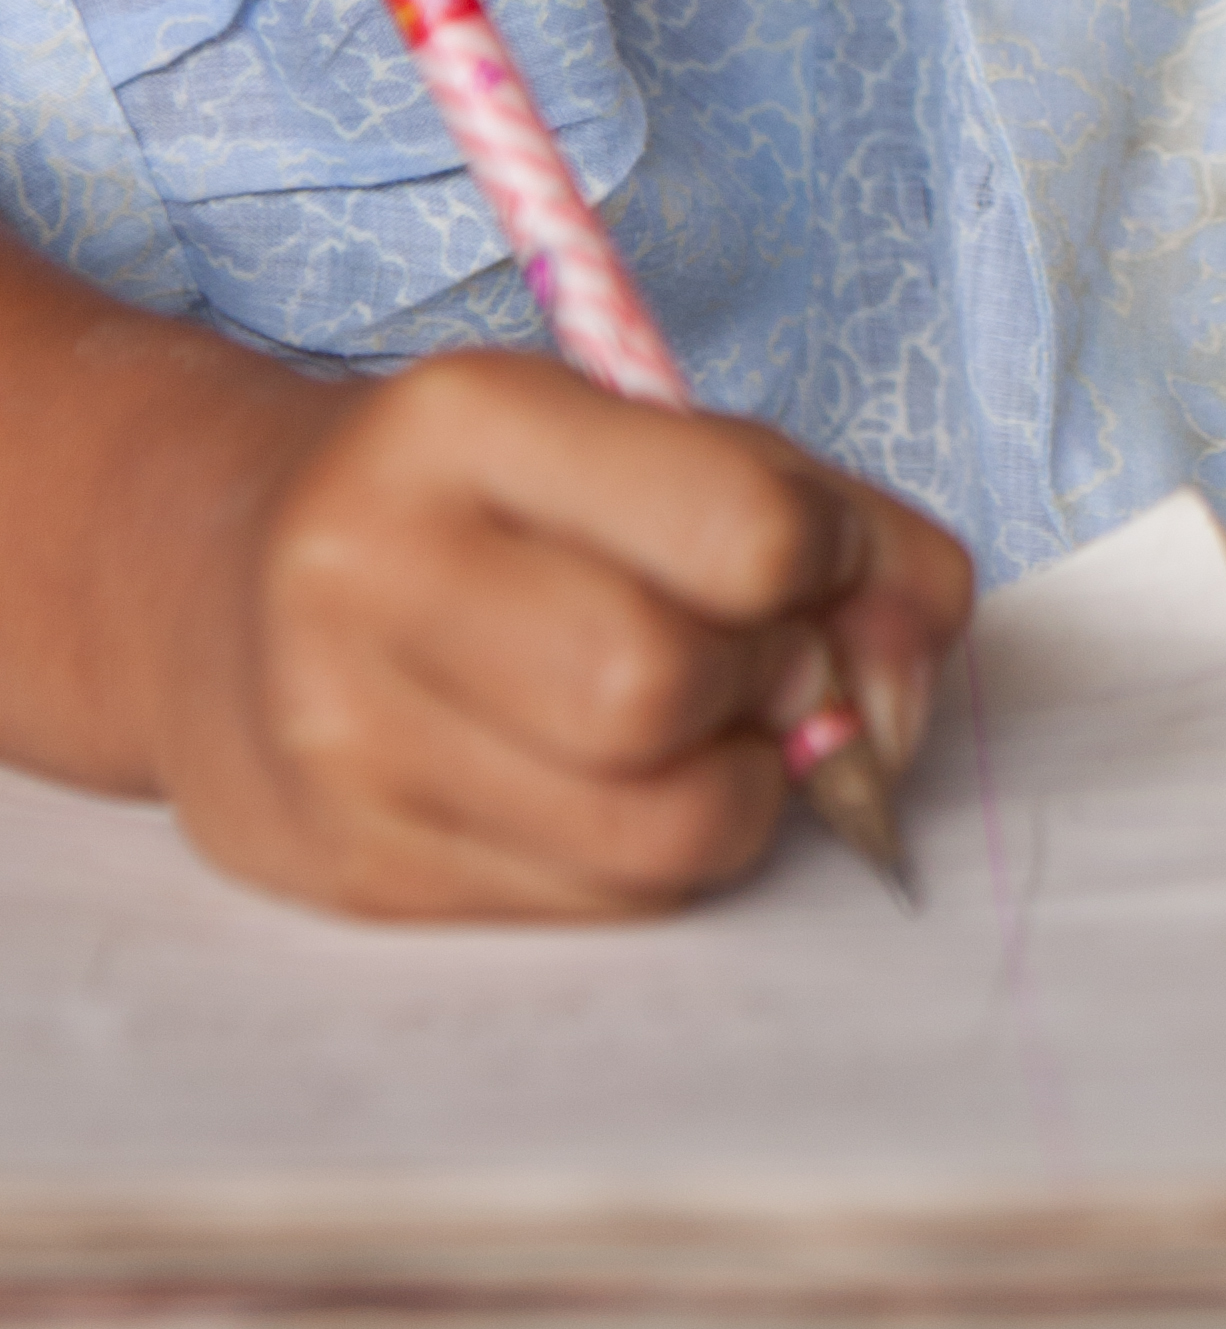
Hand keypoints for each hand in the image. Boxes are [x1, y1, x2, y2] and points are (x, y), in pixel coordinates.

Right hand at [138, 346, 972, 921]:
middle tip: (750, 665)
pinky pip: (601, 907)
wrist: (220, 588)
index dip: (827, 559)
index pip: (739, 525)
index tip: (808, 559)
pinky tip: (612, 790)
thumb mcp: (654, 442)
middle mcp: (377, 573)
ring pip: (657, 832)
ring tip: (699, 736)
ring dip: (737, 794)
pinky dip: (658, 860)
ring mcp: (348, 738)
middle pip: (671, 691)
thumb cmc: (493, 504)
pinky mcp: (355, 873)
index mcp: (466, 421)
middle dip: (767, 690)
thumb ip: (837, 524)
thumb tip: (903, 684)